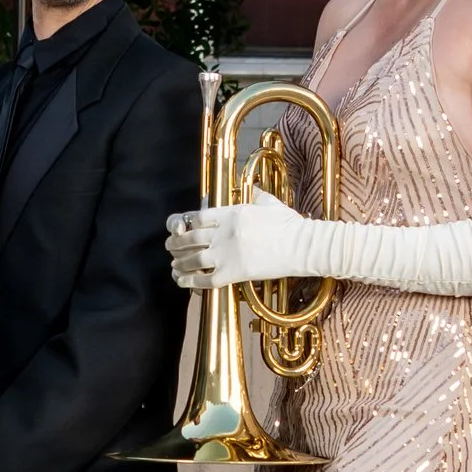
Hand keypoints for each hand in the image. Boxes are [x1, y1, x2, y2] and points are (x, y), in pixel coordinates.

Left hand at [167, 194, 320, 290]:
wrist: (301, 246)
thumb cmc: (290, 225)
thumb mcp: (271, 204)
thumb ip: (257, 196)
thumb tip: (254, 189)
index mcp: (232, 213)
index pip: (199, 217)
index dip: (187, 223)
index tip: (182, 228)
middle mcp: (224, 232)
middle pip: (191, 238)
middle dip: (176, 243)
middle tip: (170, 247)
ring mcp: (227, 253)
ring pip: (193, 259)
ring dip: (180, 263)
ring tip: (174, 266)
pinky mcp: (234, 273)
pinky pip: (205, 279)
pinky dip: (190, 281)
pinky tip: (182, 282)